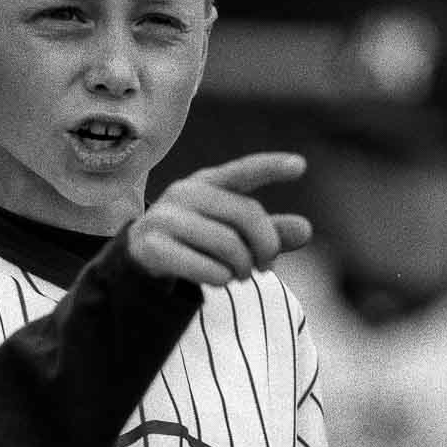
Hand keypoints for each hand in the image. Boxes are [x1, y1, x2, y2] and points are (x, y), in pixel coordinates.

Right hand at [127, 152, 311, 286]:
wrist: (140, 257)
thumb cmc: (195, 240)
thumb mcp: (231, 231)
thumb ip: (268, 232)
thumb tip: (306, 230)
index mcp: (207, 182)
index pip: (243, 172)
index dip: (270, 167)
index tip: (300, 166)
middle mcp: (185, 193)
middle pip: (246, 216)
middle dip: (265, 246)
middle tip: (265, 266)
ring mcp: (165, 218)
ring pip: (227, 244)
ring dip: (242, 267)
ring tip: (238, 275)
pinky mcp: (152, 247)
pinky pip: (206, 267)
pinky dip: (221, 278)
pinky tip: (218, 279)